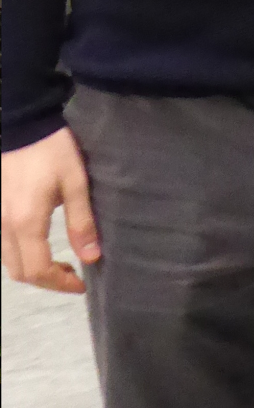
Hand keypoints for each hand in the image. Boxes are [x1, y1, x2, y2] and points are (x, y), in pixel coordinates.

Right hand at [1, 127, 100, 292]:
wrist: (22, 123)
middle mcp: (4, 227)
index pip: (37, 271)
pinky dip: (21, 255)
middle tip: (73, 274)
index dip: (60, 284)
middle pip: (19, 272)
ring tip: (60, 262)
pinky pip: (3, 246)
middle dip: (47, 280)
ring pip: (8, 261)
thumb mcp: (75, 183)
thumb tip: (92, 257)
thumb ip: (81, 222)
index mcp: (25, 223)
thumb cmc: (52, 150)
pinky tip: (39, 245)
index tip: (82, 283)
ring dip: (33, 269)